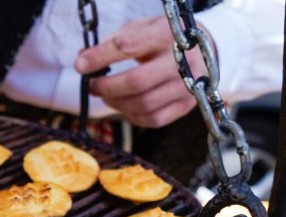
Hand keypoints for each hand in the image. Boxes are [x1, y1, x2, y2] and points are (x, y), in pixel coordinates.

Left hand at [75, 15, 211, 127]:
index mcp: (166, 35)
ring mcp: (188, 86)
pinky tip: (124, 106)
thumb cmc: (163, 38)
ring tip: (106, 95)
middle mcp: (181, 61)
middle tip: (92, 86)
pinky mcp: (187, 105)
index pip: (128, 46)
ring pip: (143, 104)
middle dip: (106, 87)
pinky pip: (153, 120)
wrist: (204, 50)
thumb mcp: (142, 28)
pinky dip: (132, 116)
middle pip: (136, 82)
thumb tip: (82, 60)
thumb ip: (112, 42)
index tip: (80, 65)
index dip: (100, 57)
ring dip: (116, 103)